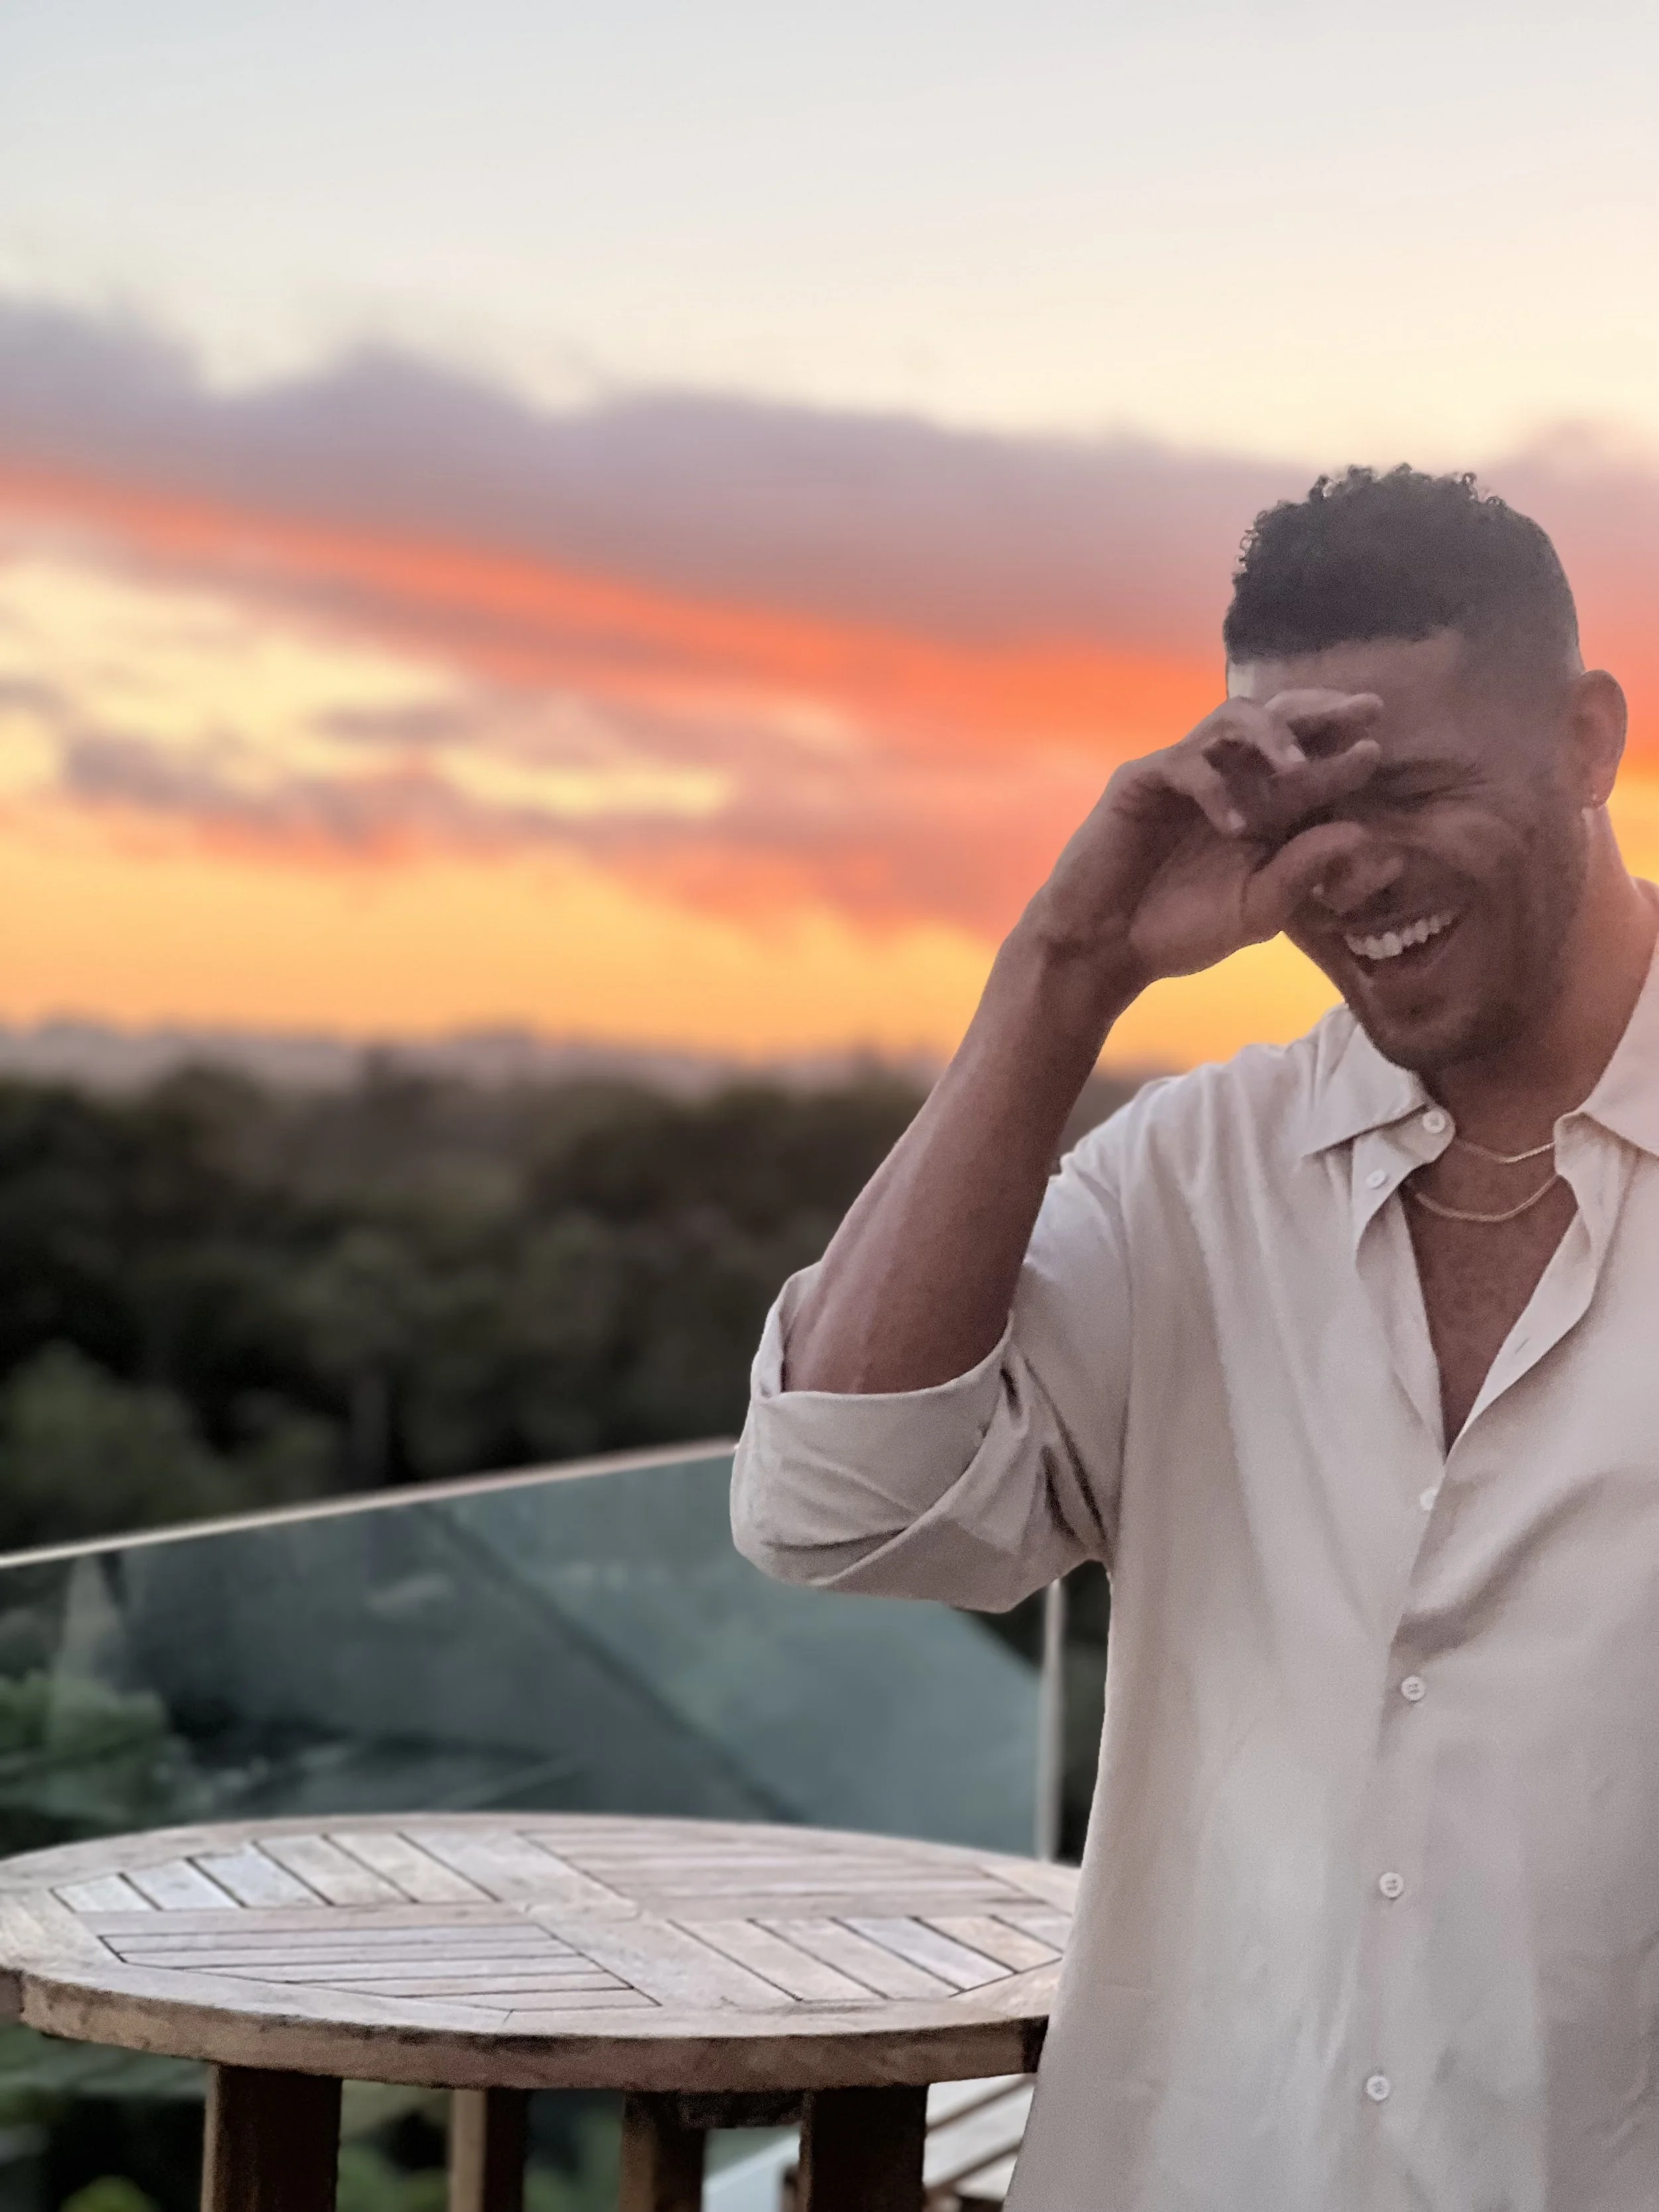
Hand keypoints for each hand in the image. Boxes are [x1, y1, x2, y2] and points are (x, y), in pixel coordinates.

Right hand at [1027, 690, 1386, 992]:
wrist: (1104, 949)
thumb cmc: (1177, 931)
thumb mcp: (1257, 911)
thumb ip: (1302, 874)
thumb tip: (1359, 834)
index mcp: (1257, 810)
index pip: (1307, 771)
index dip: (1341, 760)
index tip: (1374, 753)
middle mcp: (1225, 782)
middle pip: (1277, 723)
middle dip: (1322, 714)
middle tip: (1366, 709)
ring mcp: (1183, 777)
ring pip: (1231, 721)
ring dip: (1270, 734)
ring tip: (1295, 763)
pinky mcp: (1141, 782)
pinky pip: (1185, 763)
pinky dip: (1215, 789)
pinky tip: (1235, 825)